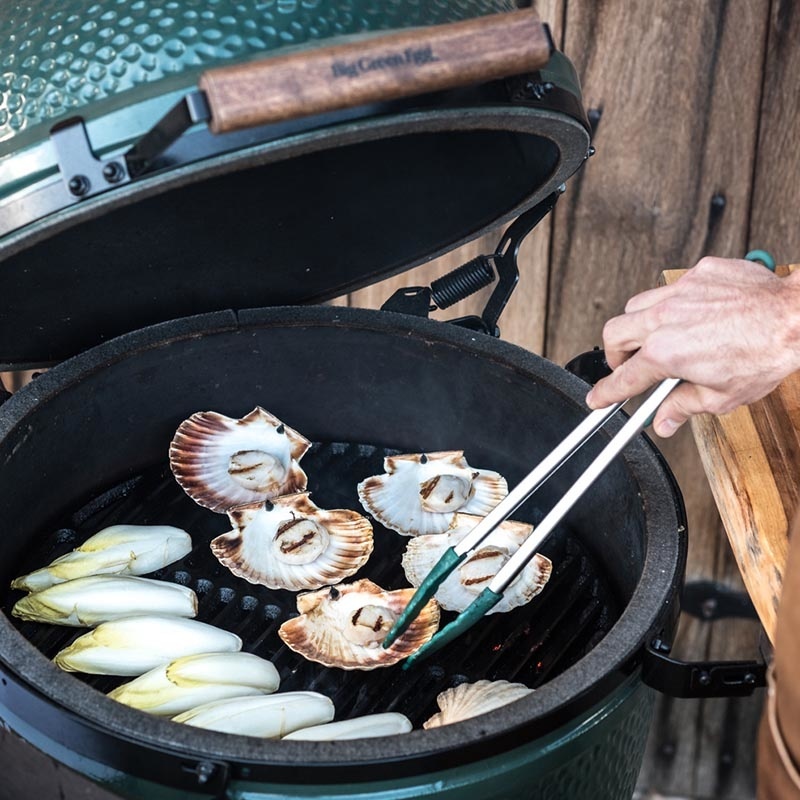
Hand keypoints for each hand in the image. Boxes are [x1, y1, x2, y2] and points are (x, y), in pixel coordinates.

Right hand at [585, 257, 799, 436]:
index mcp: (666, 353)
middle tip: (630, 366)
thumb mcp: (722, 396)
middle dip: (616, 354)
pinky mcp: (699, 274)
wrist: (797, 316)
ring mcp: (680, 292)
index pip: (623, 378)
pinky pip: (671, 288)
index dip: (607, 392)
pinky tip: (692, 316)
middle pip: (615, 333)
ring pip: (636, 305)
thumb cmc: (766, 354)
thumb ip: (683, 407)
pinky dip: (672, 304)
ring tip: (657, 338)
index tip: (597, 398)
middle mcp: (665, 318)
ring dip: (638, 325)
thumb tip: (664, 422)